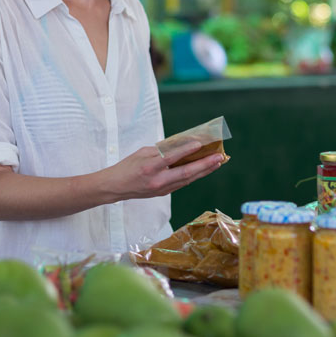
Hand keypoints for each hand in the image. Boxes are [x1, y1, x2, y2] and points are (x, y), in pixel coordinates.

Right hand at [106, 141, 224, 200]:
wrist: (116, 187)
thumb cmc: (127, 166)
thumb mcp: (142, 152)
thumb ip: (162, 149)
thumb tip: (182, 145)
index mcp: (149, 168)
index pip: (171, 158)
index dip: (186, 151)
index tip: (200, 144)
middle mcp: (157, 180)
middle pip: (185, 173)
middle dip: (205, 165)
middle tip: (220, 157)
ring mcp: (162, 189)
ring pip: (188, 179)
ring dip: (204, 171)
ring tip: (217, 162)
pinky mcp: (164, 193)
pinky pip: (182, 183)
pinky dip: (194, 175)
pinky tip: (204, 169)